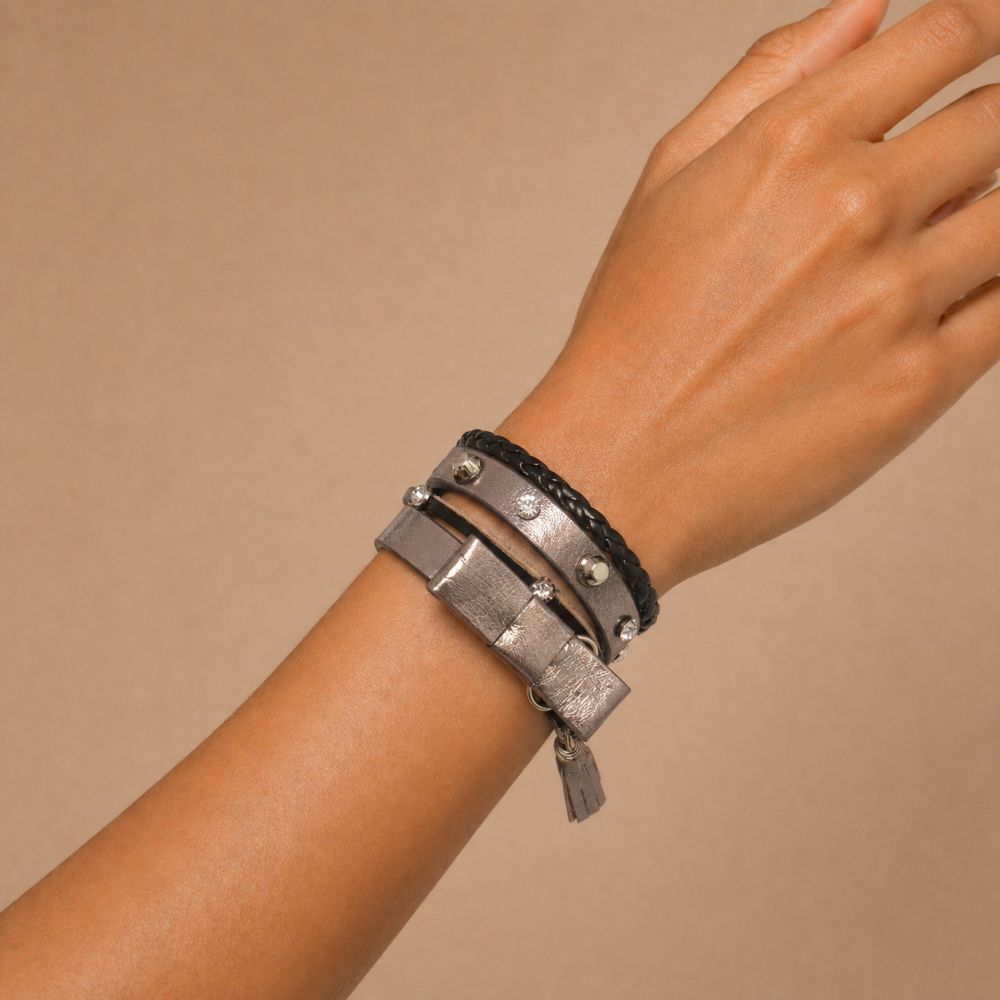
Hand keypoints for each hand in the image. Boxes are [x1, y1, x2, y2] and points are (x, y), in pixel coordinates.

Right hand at [498, 0, 999, 593]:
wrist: (622, 464)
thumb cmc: (633, 334)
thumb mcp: (670, 180)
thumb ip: (768, 78)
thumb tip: (863, 8)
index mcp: (792, 146)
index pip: (946, 37)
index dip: (988, 22)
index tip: (994, 31)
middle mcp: (855, 208)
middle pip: (999, 118)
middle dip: (988, 123)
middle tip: (956, 155)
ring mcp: (896, 298)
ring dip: (986, 212)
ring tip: (927, 242)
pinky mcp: (921, 382)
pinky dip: (989, 291)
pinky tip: (939, 300)